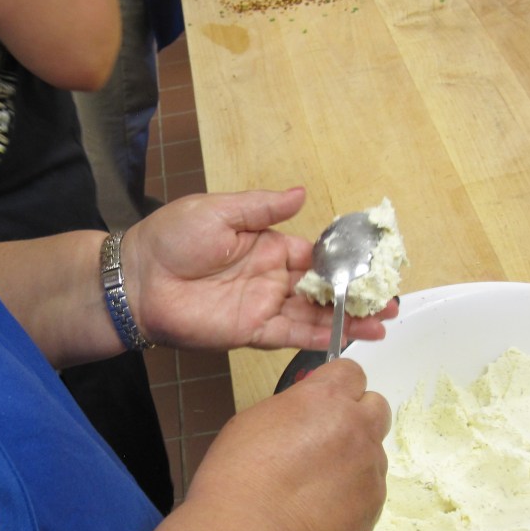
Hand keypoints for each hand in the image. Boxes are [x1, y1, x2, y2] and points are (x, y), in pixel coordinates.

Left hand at [125, 188, 398, 351]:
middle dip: (358, 295)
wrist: (137, 278)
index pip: (317, 254)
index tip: (376, 265)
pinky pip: (292, 335)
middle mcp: (272, 278)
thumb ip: (262, 207)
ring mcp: (263, 307)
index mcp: (268, 246)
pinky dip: (320, 337)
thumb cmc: (171, 238)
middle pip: (324, 289)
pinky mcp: (251, 332)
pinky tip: (348, 337)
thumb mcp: (219, 211)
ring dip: (348, 319)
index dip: (346, 261)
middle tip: (391, 300)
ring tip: (384, 322)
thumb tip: (302, 193)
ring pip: (314, 315)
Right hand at [187, 358, 390, 530]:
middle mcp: (356, 428)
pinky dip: (350, 495)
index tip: (326, 398)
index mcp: (325, 398)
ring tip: (313, 484)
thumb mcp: (254, 420)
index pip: (352, 372)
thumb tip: (304, 415)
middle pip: (376, 407)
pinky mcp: (373, 506)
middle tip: (326, 437)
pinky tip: (318, 508)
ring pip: (373, 453)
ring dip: (352, 459)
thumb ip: (293, 409)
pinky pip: (369, 490)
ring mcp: (369, 469)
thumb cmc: (238, 479)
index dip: (337, 386)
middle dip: (356, 416)